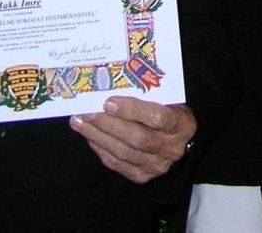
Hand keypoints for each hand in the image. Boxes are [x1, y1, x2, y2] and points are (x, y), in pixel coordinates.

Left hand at [70, 98, 196, 183]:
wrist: (179, 142)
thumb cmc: (169, 112)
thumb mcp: (167, 100)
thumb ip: (146, 96)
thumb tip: (111, 85)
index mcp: (181, 124)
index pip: (157, 118)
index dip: (132, 110)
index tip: (109, 102)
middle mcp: (171, 148)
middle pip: (137, 138)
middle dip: (108, 124)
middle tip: (87, 111)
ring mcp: (156, 165)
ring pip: (123, 152)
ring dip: (97, 136)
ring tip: (79, 122)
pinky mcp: (142, 176)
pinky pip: (117, 163)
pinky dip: (100, 148)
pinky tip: (88, 134)